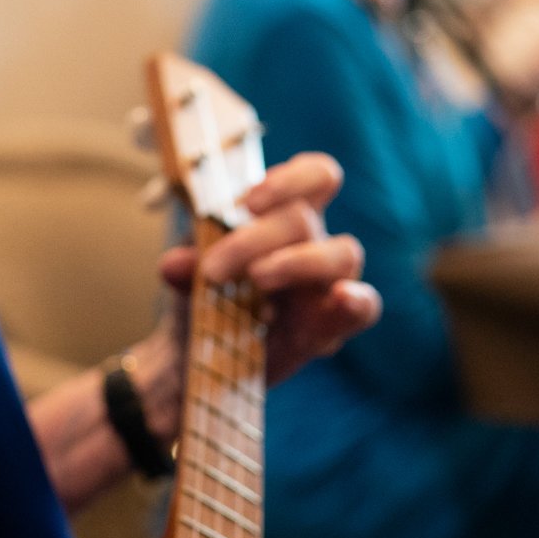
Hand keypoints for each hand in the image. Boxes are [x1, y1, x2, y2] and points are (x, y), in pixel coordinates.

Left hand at [155, 152, 377, 385]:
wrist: (192, 360)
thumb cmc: (202, 302)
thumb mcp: (188, 278)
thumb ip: (188, 266)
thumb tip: (174, 264)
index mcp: (286, 219)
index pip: (318, 177)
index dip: (291, 180)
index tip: (248, 203)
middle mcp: (314, 246)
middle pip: (305, 220)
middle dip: (253, 240)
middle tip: (213, 270)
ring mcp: (327, 287)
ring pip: (344, 254)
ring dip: (297, 261)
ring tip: (257, 280)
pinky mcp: (329, 328)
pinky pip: (365, 308)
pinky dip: (356, 301)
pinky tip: (343, 298)